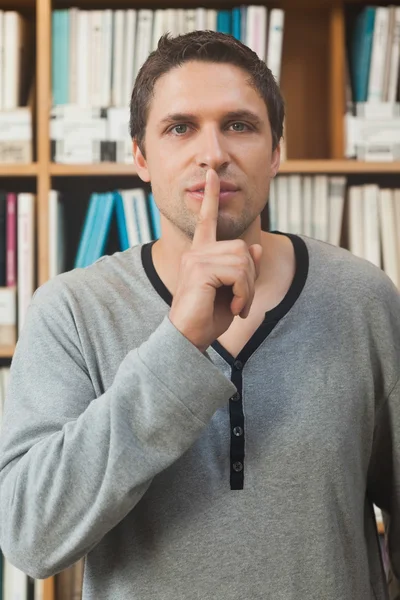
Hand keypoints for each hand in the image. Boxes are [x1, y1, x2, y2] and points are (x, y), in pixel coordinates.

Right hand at [169, 168, 262, 352]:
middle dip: (250, 277)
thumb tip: (254, 248)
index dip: (211, 197)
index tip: (212, 175)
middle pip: (242, 248)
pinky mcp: (199, 269)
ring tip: (238, 306)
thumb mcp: (233, 293)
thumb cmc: (207, 319)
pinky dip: (244, 292)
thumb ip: (243, 270)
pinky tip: (235, 307)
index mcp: (200, 255)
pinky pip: (238, 272)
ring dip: (248, 288)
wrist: (188, 339)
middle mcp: (196, 252)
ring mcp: (196, 258)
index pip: (207, 220)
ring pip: (243, 260)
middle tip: (242, 301)